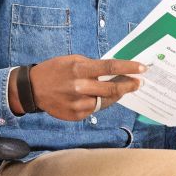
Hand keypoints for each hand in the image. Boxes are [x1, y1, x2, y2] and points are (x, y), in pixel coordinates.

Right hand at [9, 55, 145, 119]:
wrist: (32, 89)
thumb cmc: (54, 71)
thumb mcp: (72, 60)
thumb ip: (92, 66)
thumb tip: (114, 69)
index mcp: (79, 69)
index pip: (110, 67)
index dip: (129, 67)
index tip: (143, 68)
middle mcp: (80, 87)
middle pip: (113, 88)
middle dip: (129, 85)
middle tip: (139, 83)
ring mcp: (78, 103)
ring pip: (106, 101)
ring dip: (116, 95)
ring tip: (122, 89)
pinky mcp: (76, 115)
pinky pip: (95, 109)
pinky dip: (100, 103)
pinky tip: (98, 97)